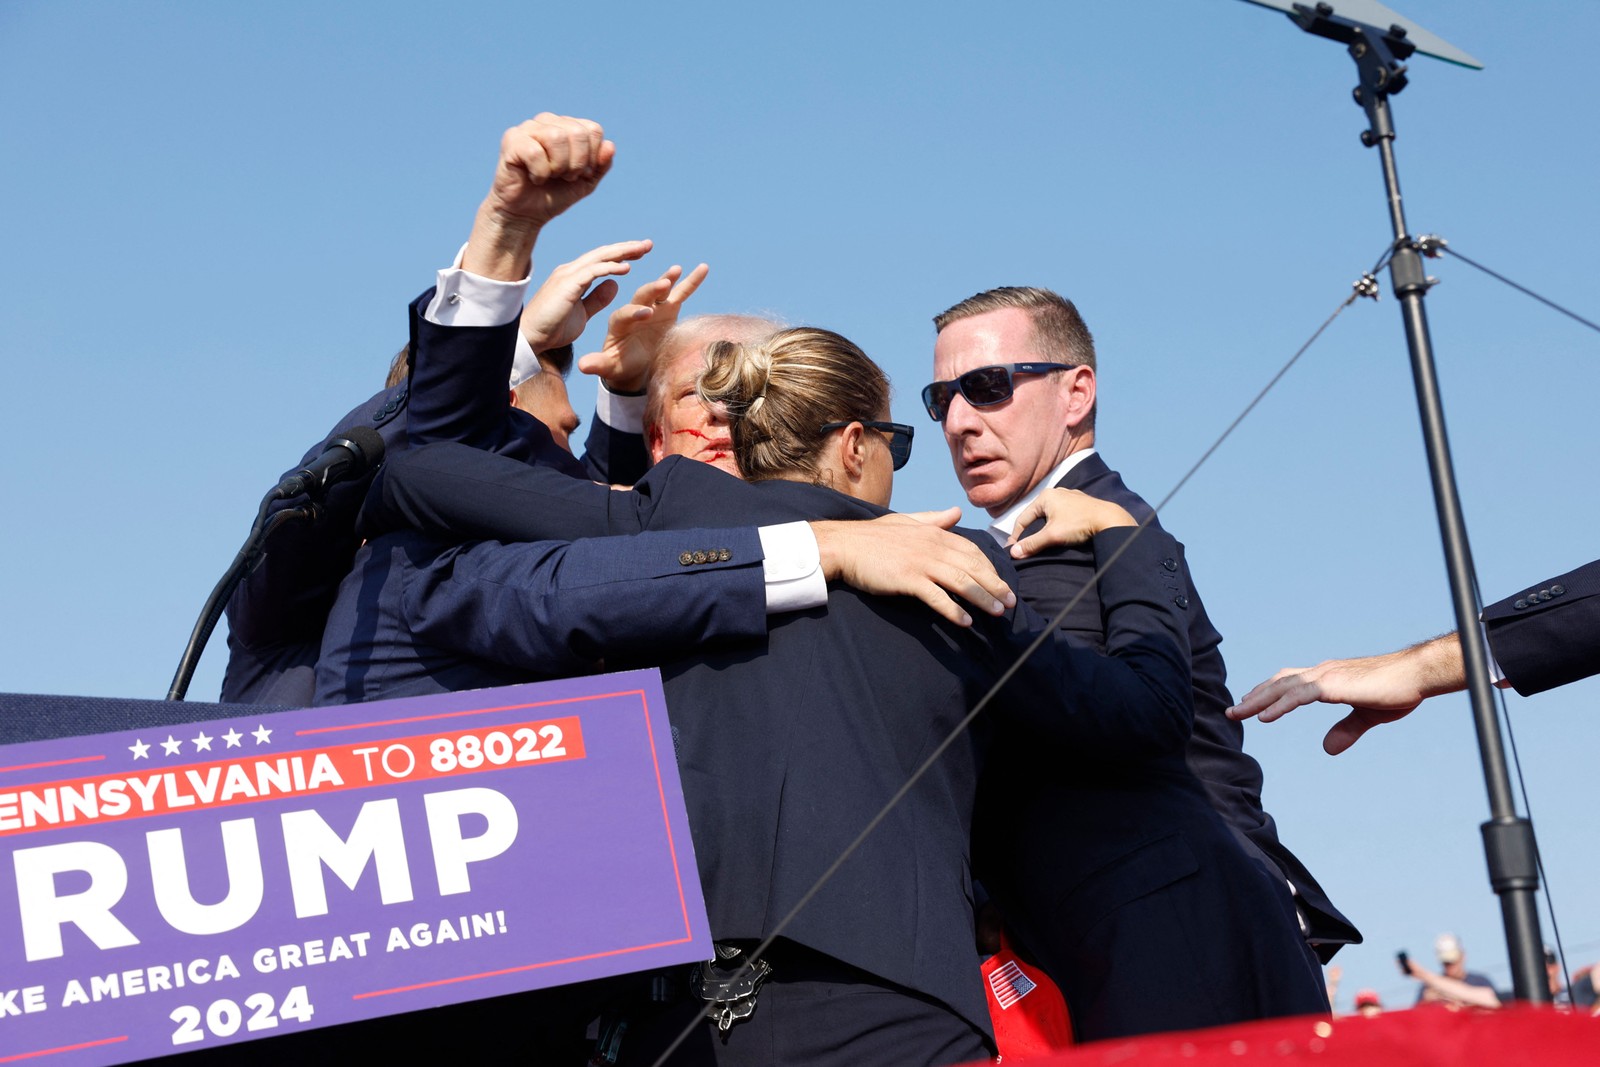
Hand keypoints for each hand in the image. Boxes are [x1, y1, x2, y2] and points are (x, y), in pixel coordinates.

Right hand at [462, 114, 615, 279]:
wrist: (527, 213)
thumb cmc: (555, 194)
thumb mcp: (586, 182)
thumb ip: (601, 164)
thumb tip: (610, 145)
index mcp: (567, 126)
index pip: (593, 130)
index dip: (593, 157)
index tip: (580, 174)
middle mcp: (548, 121)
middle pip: (577, 132)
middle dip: (576, 163)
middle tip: (564, 177)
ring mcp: (528, 128)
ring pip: (557, 136)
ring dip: (558, 166)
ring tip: (549, 176)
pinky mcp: (512, 140)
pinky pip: (535, 151)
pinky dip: (540, 172)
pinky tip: (533, 178)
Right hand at [519, 239, 653, 351]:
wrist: (531, 339)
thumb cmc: (553, 329)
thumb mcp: (583, 313)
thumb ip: (597, 298)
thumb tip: (615, 284)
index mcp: (574, 277)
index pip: (601, 260)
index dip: (621, 255)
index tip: (640, 252)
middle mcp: (571, 271)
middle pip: (603, 254)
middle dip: (626, 248)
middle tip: (648, 244)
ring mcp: (568, 275)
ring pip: (599, 257)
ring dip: (623, 252)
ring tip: (643, 249)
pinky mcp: (567, 284)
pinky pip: (592, 272)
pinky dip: (610, 268)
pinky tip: (626, 268)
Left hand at [577, 262, 708, 392]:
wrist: (633, 363)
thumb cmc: (620, 364)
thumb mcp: (609, 366)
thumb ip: (598, 364)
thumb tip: (582, 366)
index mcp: (618, 322)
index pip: (626, 314)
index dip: (635, 312)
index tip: (646, 313)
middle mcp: (635, 309)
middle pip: (642, 296)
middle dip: (652, 290)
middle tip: (663, 284)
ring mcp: (653, 307)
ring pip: (660, 291)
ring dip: (668, 279)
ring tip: (676, 269)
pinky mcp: (668, 309)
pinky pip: (681, 293)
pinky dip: (691, 281)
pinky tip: (703, 268)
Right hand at [811, 508, 1015, 627]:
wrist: (844, 545)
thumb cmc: (873, 537)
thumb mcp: (907, 522)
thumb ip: (934, 519)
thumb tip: (957, 512)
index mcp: (935, 533)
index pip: (972, 551)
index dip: (990, 569)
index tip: (1001, 583)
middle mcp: (933, 546)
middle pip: (973, 567)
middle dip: (994, 585)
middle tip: (1010, 603)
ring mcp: (921, 563)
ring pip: (961, 582)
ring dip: (982, 598)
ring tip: (997, 612)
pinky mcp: (908, 579)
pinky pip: (937, 597)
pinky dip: (954, 610)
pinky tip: (966, 621)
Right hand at [1006, 488, 1135, 558]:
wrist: (1110, 520)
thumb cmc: (1079, 525)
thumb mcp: (1052, 536)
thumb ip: (1032, 544)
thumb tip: (1013, 553)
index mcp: (1045, 496)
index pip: (1023, 518)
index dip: (1016, 536)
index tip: (1013, 550)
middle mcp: (1056, 492)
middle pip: (1036, 516)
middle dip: (1030, 532)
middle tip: (1025, 547)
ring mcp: (1070, 497)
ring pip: (1050, 515)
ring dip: (1044, 529)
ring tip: (1041, 542)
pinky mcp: (1081, 503)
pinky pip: (1063, 514)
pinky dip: (1057, 525)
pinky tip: (1060, 534)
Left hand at [1226, 636, 1462, 754]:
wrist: (1418, 675)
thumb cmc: (1397, 690)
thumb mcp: (1367, 716)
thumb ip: (1346, 730)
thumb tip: (1327, 749)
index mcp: (1329, 678)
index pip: (1290, 682)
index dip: (1269, 692)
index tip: (1251, 704)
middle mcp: (1323, 673)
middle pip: (1279, 683)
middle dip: (1254, 697)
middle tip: (1232, 711)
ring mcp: (1327, 676)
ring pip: (1283, 687)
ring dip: (1257, 701)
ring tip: (1237, 714)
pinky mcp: (1334, 684)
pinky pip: (1300, 695)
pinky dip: (1279, 705)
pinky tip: (1264, 717)